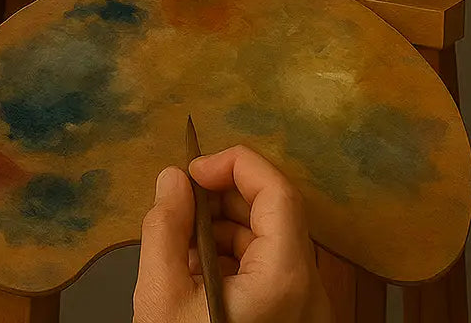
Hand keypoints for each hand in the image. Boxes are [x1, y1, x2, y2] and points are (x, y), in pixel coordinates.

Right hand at [133, 145, 332, 322]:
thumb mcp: (161, 296)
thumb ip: (163, 227)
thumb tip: (172, 178)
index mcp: (285, 277)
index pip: (276, 190)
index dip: (234, 164)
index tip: (192, 169)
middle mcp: (308, 290)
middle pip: (273, 213)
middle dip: (220, 200)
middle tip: (177, 206)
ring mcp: (305, 309)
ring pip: (268, 241)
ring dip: (222, 231)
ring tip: (178, 250)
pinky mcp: (294, 322)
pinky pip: (268, 270)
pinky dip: (232, 260)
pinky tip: (195, 277)